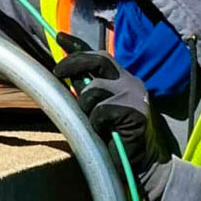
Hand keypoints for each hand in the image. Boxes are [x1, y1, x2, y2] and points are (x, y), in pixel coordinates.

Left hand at [53, 34, 170, 187]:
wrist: (143, 164)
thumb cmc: (116, 138)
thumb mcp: (98, 110)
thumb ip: (87, 92)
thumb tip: (66, 76)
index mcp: (122, 80)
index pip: (100, 56)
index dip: (78, 45)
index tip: (59, 36)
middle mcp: (130, 82)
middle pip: (99, 60)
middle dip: (74, 62)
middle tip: (57, 72)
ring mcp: (135, 95)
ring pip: (95, 88)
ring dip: (86, 107)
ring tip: (95, 123)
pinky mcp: (136, 110)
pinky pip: (102, 110)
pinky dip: (97, 123)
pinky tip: (107, 132)